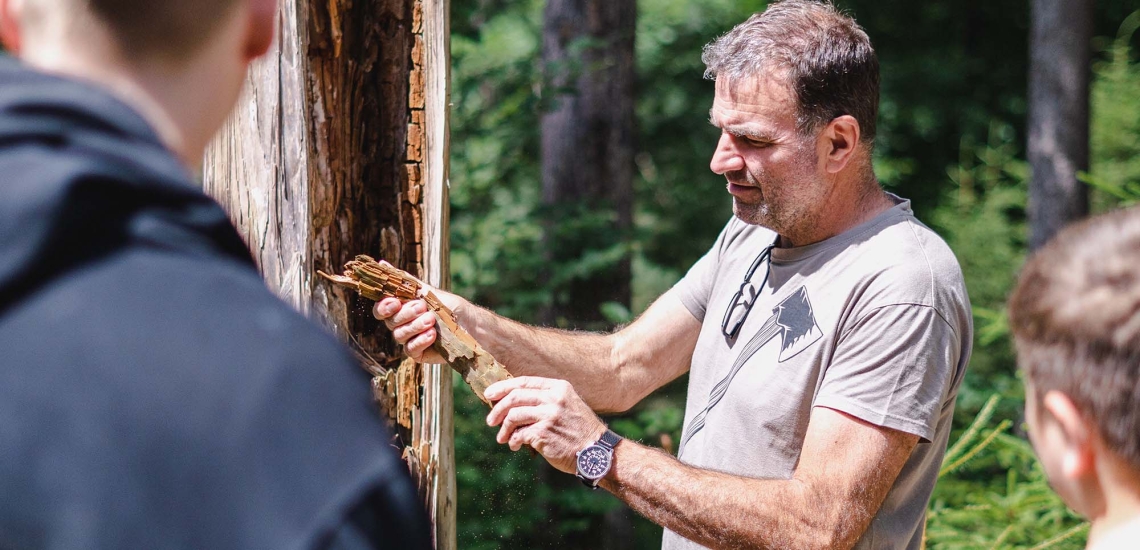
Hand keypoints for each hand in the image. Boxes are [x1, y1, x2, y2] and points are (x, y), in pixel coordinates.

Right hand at [372, 281, 464, 362]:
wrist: (470, 324)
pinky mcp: (418, 353)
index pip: (381, 309)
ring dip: (415, 326)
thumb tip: (382, 264)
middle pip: (390, 322)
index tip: (395, 302)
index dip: (384, 307)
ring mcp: (409, 339)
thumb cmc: (449, 306)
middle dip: (406, 314)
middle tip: (422, 307)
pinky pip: (410, 349)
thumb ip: (405, 281)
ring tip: (432, 320)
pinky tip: (432, 335)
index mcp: (401, 309)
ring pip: (400, 335)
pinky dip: (420, 341)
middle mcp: (402, 325)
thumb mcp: (428, 291)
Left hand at [484, 377, 607, 473]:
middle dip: (498, 409)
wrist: (596, 452)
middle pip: (515, 397)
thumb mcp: (567, 405)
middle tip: (490, 420)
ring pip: (513, 415)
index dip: (503, 387)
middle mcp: (554, 398)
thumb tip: (512, 402)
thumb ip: (545, 400)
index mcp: (559, 387)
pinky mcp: (544, 432)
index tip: (489, 395)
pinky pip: (519, 433)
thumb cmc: (579, 431)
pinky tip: (515, 445)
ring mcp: (549, 414)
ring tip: (502, 438)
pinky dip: (514, 440)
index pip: (524, 382)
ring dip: (504, 428)